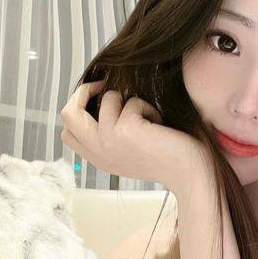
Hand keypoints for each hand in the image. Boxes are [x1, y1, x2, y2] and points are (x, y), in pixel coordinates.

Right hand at [60, 80, 209, 194]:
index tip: (99, 100)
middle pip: (67, 113)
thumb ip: (111, 133)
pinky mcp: (123, 130)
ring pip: (109, 98)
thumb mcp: (129, 149)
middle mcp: (97, 151)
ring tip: (150, 119)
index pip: (68, 131)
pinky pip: (132, 102)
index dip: (79, 109)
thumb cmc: (168, 157)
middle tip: (105, 85)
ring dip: (133, 102)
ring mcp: (107, 140)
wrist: (189, 172)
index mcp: (97, 158)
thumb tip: (103, 97)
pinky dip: (148, 108)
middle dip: (85, 91)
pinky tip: (160, 126)